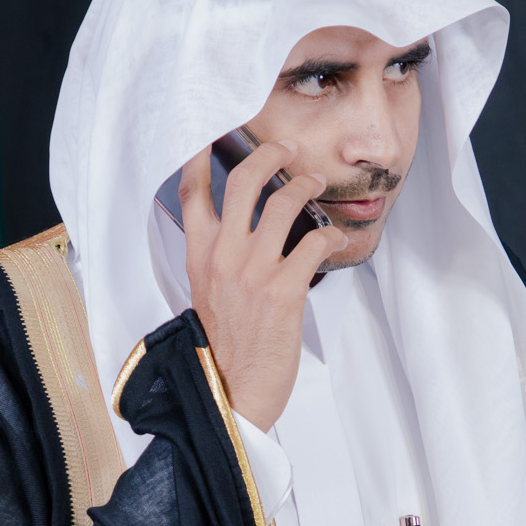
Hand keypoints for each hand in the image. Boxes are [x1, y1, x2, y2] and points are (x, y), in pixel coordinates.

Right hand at [180, 139, 347, 429]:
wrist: (229, 394)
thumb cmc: (221, 351)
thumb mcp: (205, 297)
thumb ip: (217, 262)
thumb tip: (238, 237)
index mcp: (199, 256)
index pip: (192, 191)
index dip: (202, 154)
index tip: (215, 132)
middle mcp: (223, 255)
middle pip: (245, 180)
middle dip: (272, 154)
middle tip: (289, 152)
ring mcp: (254, 269)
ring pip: (285, 201)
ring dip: (308, 186)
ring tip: (317, 186)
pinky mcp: (285, 289)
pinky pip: (315, 241)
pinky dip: (330, 234)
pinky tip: (333, 239)